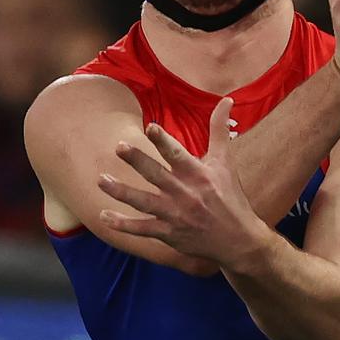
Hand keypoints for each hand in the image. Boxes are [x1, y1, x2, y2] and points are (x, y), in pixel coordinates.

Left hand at [96, 98, 270, 267]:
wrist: (238, 239)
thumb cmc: (230, 196)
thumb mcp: (225, 162)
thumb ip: (219, 131)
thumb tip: (226, 100)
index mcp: (198, 174)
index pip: (178, 154)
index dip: (163, 141)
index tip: (149, 127)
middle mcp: (185, 194)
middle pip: (156, 175)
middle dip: (137, 161)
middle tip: (119, 147)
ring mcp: (175, 215)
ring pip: (144, 202)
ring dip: (121, 192)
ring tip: (101, 180)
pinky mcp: (169, 234)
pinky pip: (142, 229)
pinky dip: (123, 225)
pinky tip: (104, 217)